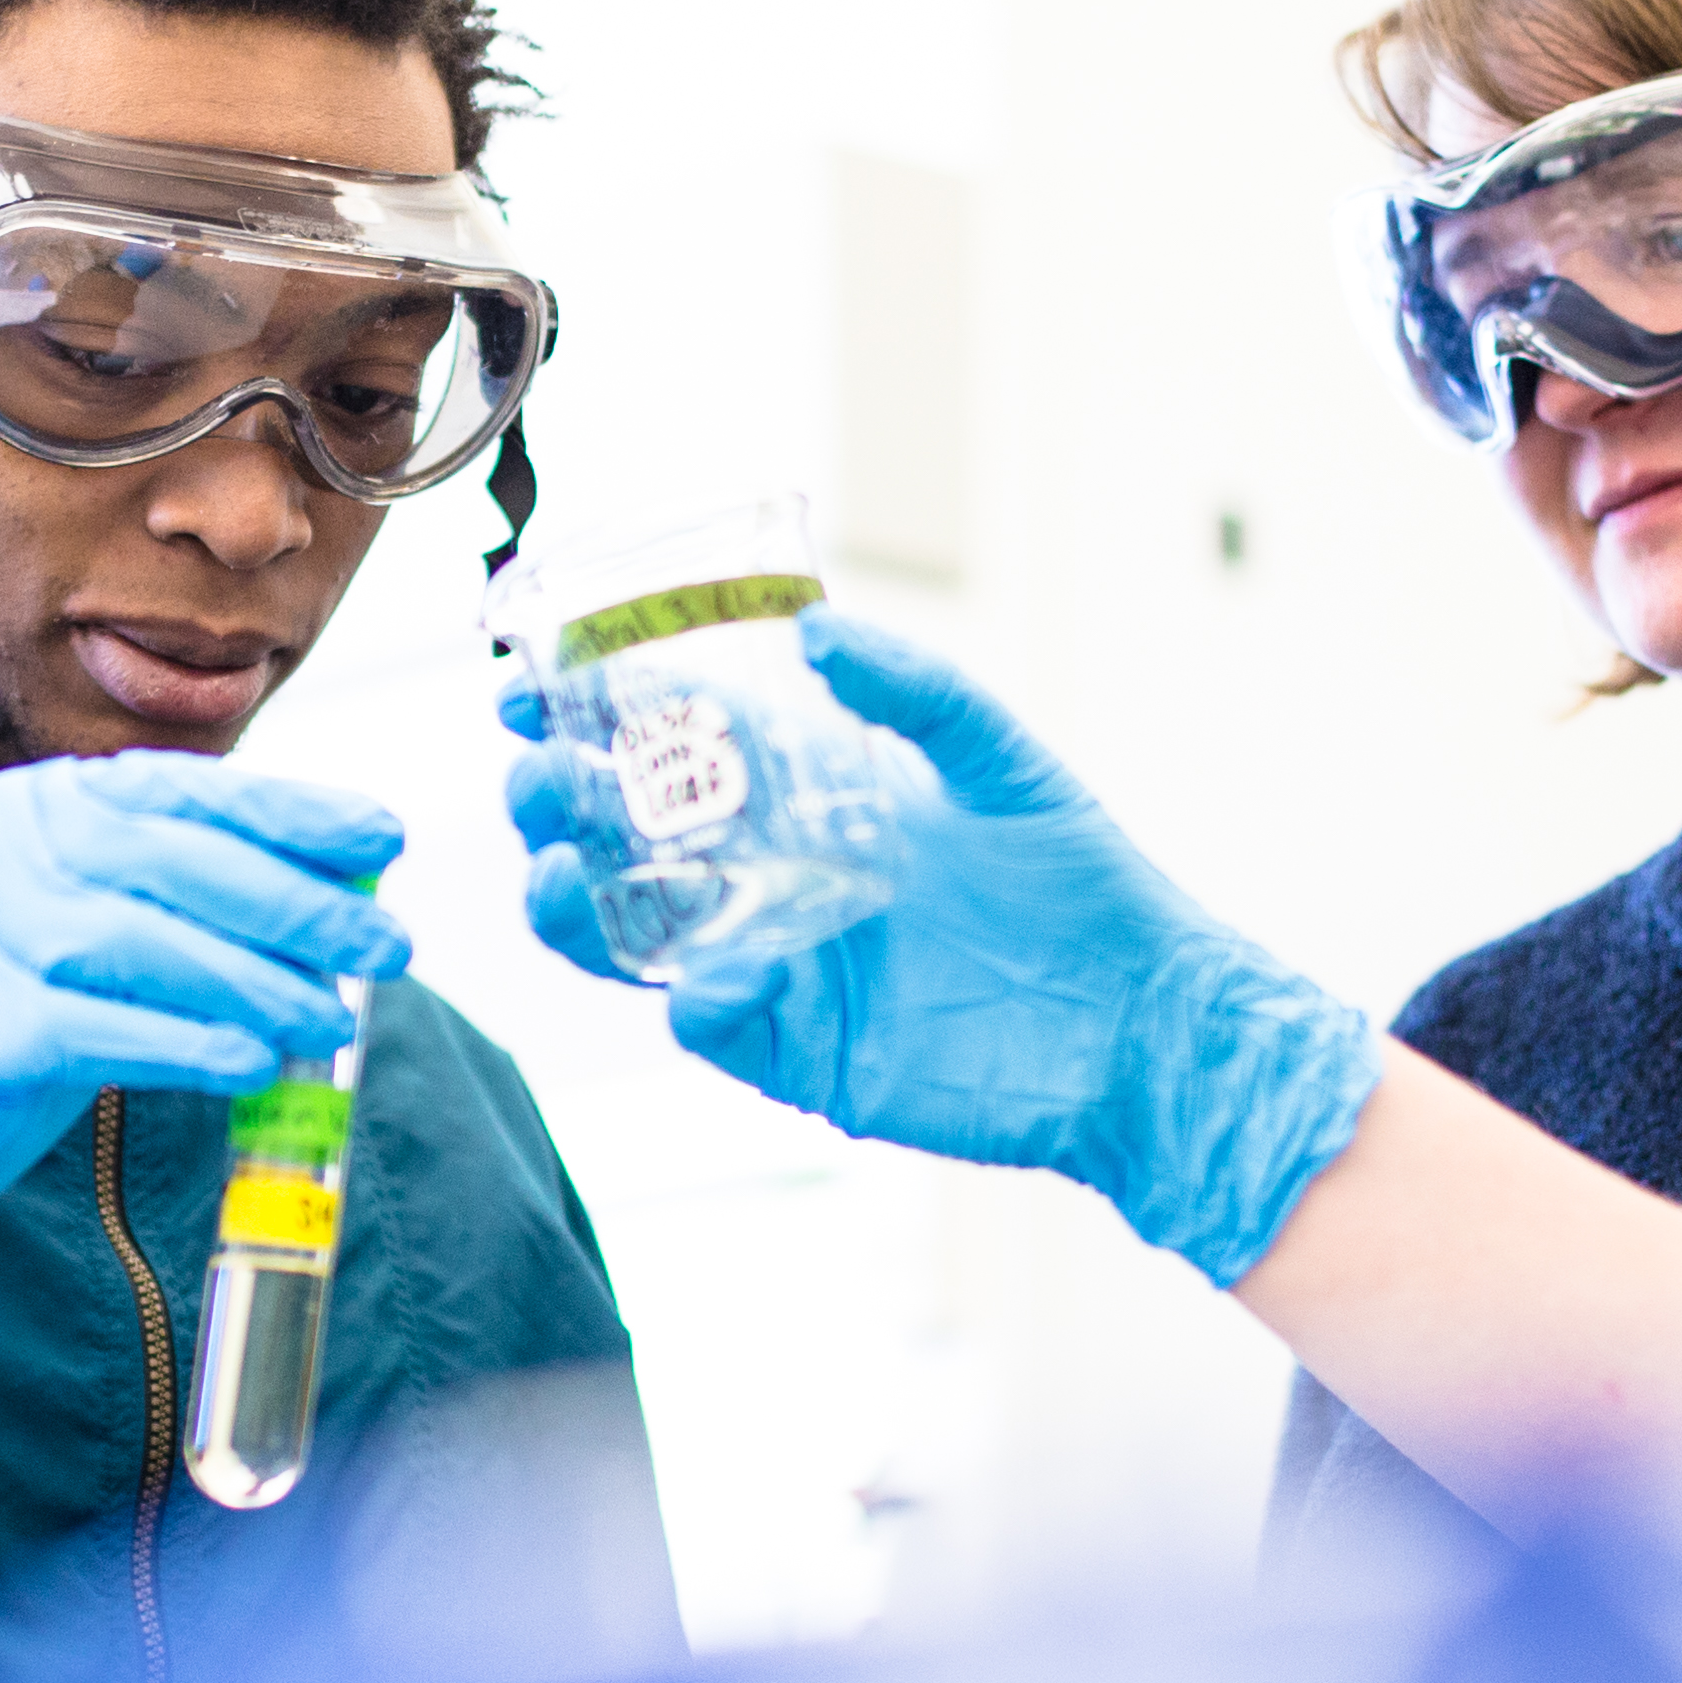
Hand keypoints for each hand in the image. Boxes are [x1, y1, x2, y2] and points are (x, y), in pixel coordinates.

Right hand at [0, 753, 408, 1294]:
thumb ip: (174, 901)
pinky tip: (250, 1059)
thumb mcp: (75, 931)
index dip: (287, 813)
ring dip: (251, 978)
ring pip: (134, 940)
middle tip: (388, 944)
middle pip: (164, 859)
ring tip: (331, 1018)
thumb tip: (334, 899)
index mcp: (23, 807)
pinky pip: (92, 1028)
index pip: (174, 794)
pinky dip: (182, 1041)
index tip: (381, 837)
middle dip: (293, 900)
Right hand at [499, 611, 1373, 1283]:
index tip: (534, 684)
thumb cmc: (1087, 891)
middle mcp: (778, 879)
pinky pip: (714, 1027)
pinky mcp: (802, 1053)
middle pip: (627, 839)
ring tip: (556, 870)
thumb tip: (818, 629)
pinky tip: (714, 974)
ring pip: (638, 938)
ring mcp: (782, 967)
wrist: (1147, 1027)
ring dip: (578, 906)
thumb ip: (915, 691)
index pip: (677, 742)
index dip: (600, 712)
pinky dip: (695, 999)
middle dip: (560, 804)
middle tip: (539, 775)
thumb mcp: (1003, 761)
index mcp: (813, 797)